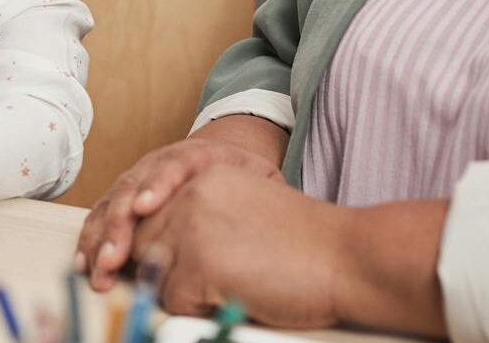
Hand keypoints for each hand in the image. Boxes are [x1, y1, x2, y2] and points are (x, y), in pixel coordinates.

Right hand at [78, 115, 286, 289]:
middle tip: (114, 256)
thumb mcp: (262, 178)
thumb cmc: (247, 175)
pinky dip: (92, 238)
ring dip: (100, 237)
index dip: (157, 187)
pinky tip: (84, 261)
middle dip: (120, 224)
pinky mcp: (124, 195)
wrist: (226, 151)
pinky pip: (102, 214)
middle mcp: (159, 163)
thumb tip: (260, 227)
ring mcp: (138, 178)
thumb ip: (258, 194)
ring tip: (95, 267)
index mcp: (196, 155)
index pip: (173, 167)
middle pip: (132, 189)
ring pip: (111, 204)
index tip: (146, 208)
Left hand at [127, 167, 348, 328]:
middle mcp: (190, 196)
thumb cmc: (306, 245)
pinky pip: (174, 301)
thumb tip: (152, 250)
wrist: (348, 258)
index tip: (143, 265)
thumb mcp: (243, 212)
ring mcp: (191, 228)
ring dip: (184, 290)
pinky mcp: (198, 264)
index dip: (146, 245)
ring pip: (153, 273)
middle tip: (200, 285)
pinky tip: (236, 298)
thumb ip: (199, 219)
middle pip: (141, 242)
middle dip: (158, 270)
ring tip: (228, 287)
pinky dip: (200, 311)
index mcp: (203, 178)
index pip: (148, 213)